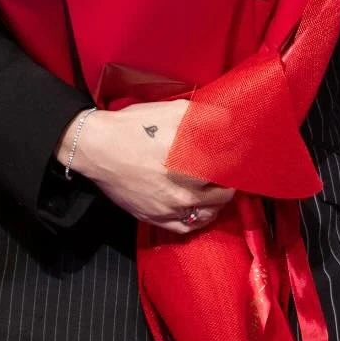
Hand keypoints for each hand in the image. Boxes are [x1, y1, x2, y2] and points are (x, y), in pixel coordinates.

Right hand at [65, 101, 234, 235]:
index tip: (242, 159)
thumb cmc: (133, 127)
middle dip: (229, 185)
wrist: (96, 147)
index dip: (238, 165)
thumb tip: (227, 119)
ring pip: (206, 215)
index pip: (228, 171)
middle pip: (222, 196)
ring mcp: (167, 207)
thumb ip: (203, 116)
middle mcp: (182, 190)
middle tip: (231, 176)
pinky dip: (197, 221)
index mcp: (189, 163)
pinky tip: (200, 211)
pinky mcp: (153, 217)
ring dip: (216, 205)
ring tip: (218, 193)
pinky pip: (184, 228)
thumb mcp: (171, 112)